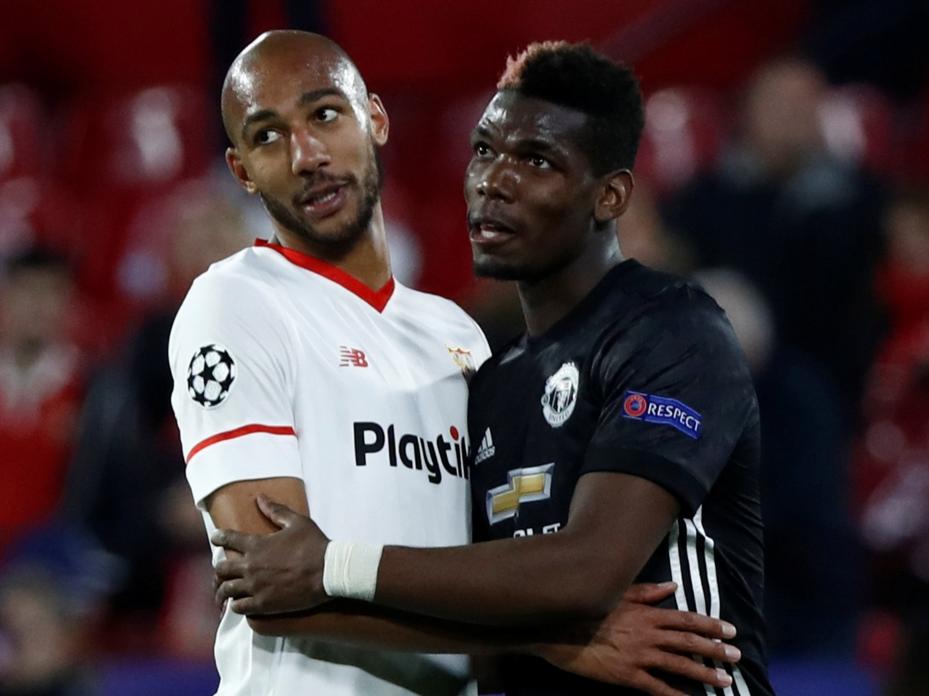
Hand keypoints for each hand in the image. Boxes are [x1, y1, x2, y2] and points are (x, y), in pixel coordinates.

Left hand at [212, 494, 329, 613]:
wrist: (328, 572)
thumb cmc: (314, 545)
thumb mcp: (297, 522)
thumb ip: (276, 510)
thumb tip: (260, 498)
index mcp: (256, 545)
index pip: (227, 539)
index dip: (218, 537)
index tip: (215, 539)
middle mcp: (250, 566)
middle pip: (221, 569)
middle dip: (219, 569)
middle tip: (221, 571)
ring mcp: (255, 587)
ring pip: (226, 590)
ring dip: (223, 590)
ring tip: (223, 593)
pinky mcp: (263, 604)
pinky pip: (238, 607)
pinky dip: (235, 605)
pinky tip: (238, 604)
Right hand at [538, 582, 740, 695]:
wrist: (558, 629)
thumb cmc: (587, 610)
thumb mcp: (617, 595)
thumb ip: (646, 592)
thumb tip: (672, 587)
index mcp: (646, 613)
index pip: (686, 618)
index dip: (710, 624)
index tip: (730, 630)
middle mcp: (648, 634)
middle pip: (689, 641)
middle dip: (715, 649)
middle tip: (736, 657)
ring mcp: (639, 656)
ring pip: (679, 665)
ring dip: (704, 673)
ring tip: (725, 680)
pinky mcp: (627, 676)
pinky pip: (657, 688)